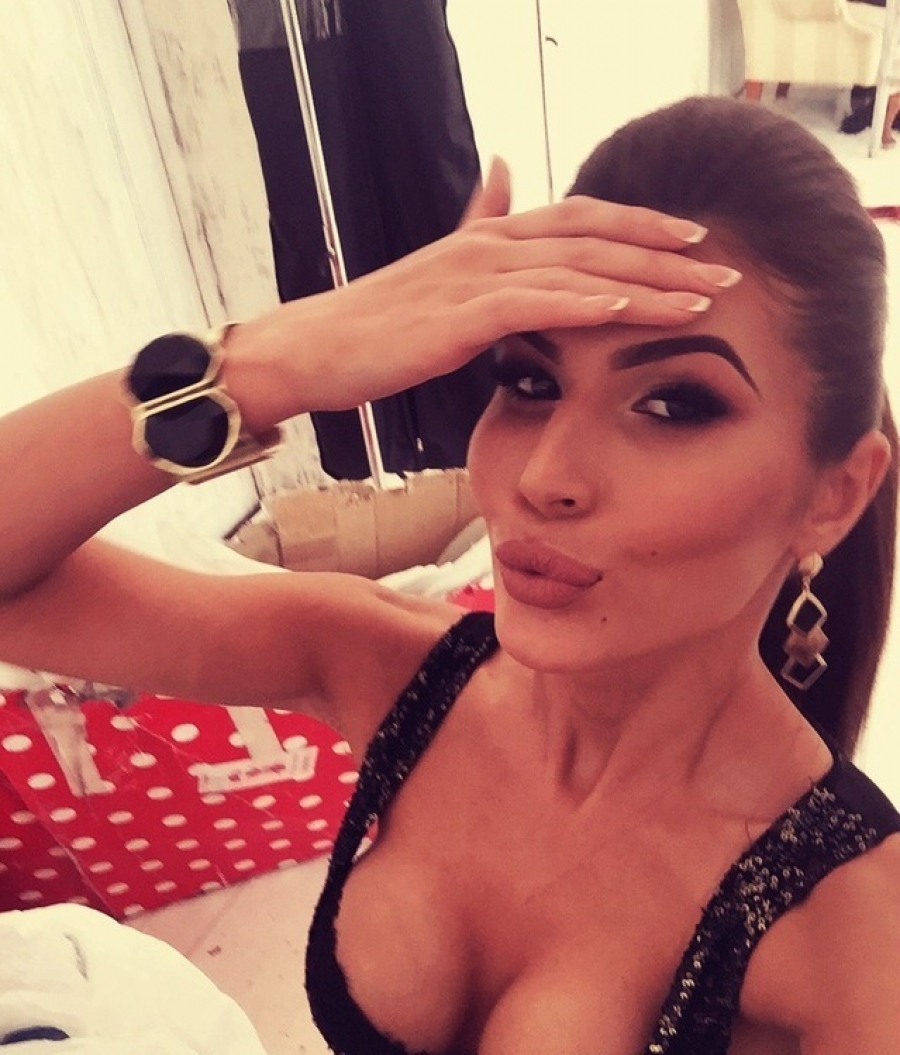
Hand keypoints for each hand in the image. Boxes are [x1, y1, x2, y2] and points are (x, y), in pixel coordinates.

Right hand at [228, 158, 740, 418]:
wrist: (308, 350)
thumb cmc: (372, 326)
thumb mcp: (434, 271)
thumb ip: (476, 222)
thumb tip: (501, 174)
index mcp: (487, 238)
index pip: (581, 219)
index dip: (642, 225)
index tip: (694, 242)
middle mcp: (488, 245)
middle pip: (596, 236)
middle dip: (668, 254)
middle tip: (727, 270)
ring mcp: (473, 276)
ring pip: (579, 268)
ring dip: (648, 283)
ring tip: (705, 298)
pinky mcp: (458, 314)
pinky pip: (536, 303)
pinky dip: (587, 302)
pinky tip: (631, 308)